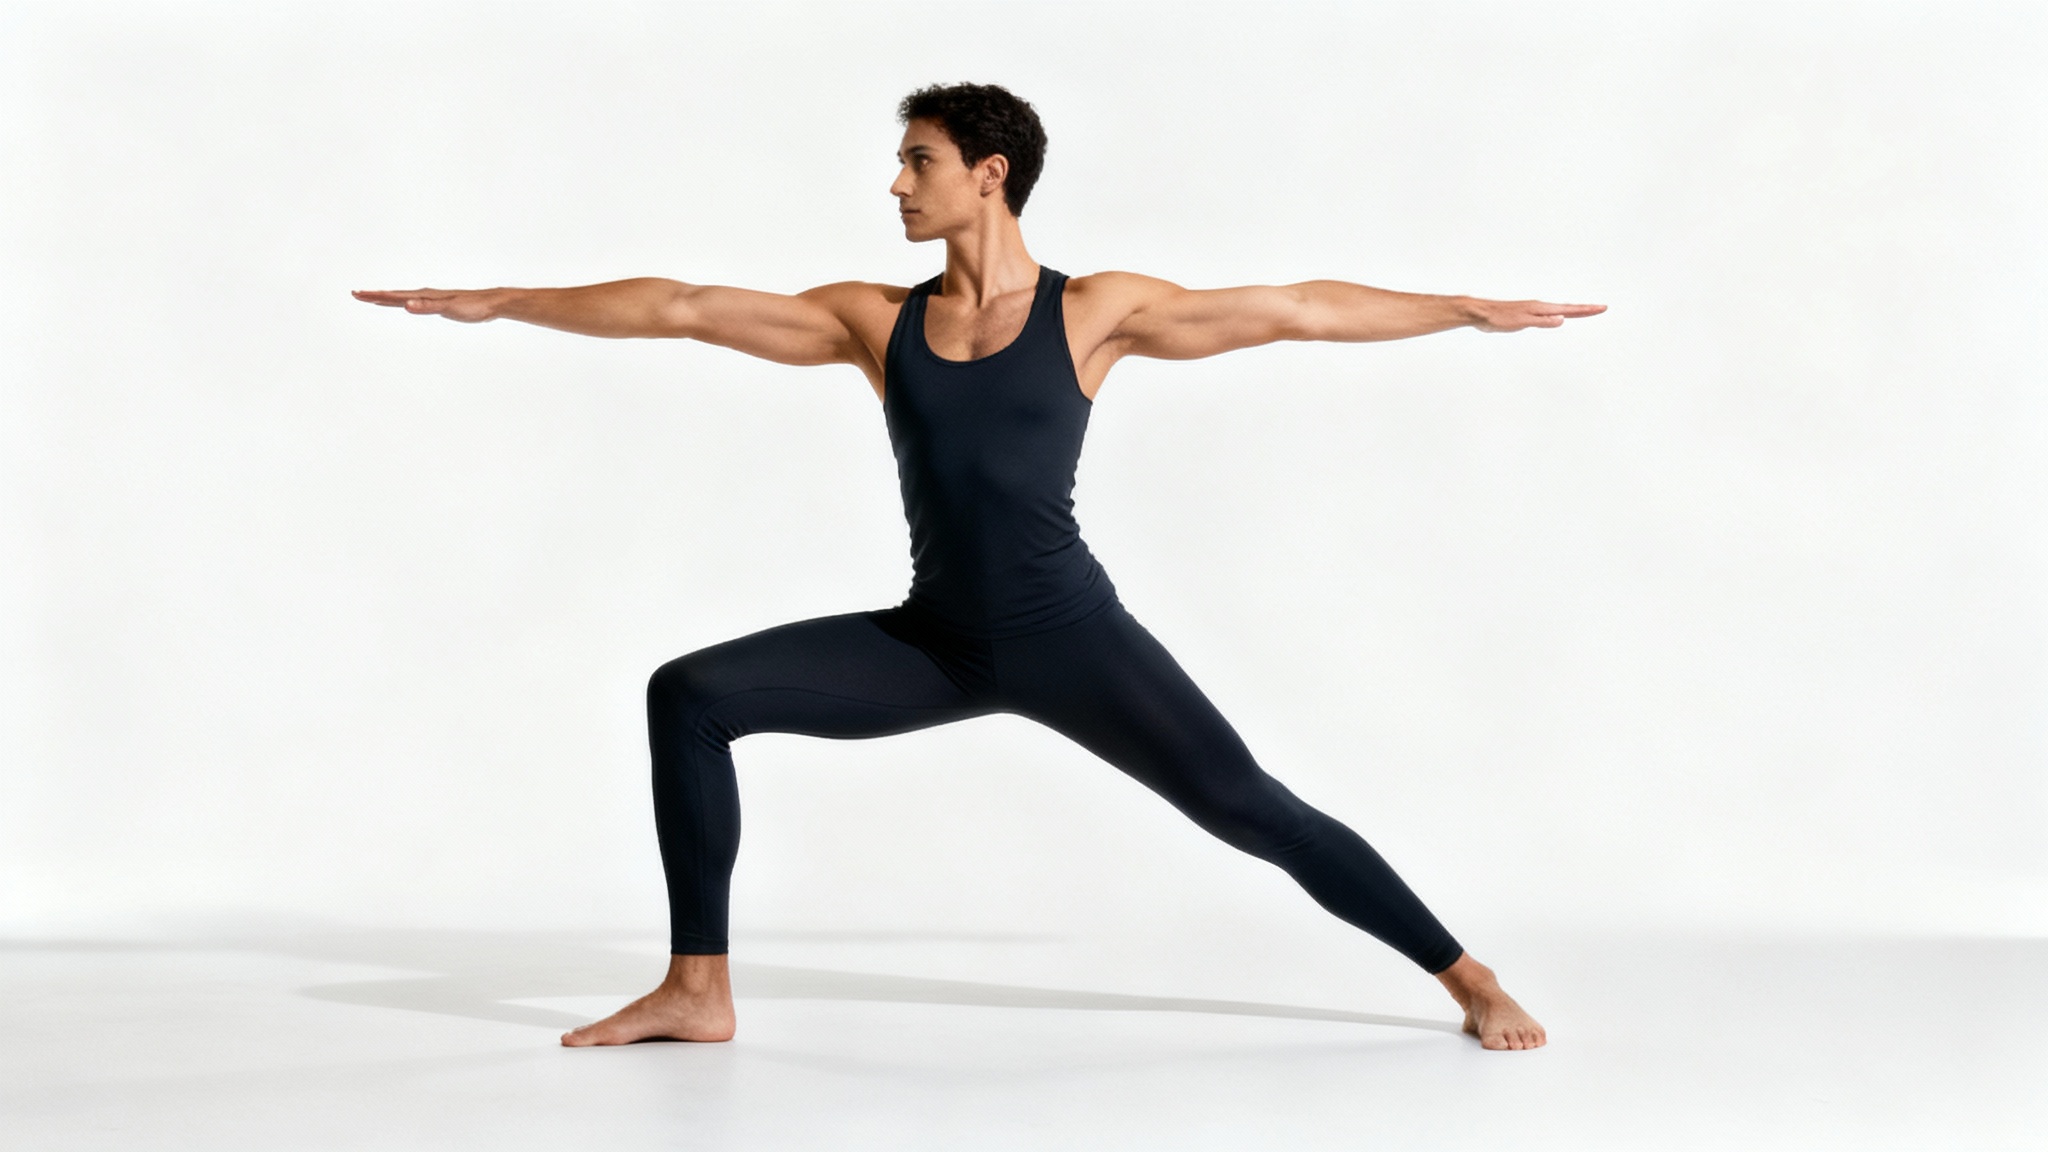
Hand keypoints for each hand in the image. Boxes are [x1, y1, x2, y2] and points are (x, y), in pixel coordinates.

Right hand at [351, 288, 502, 322]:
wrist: (491, 303)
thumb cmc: (472, 306)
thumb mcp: (449, 308)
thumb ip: (427, 307)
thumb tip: (406, 305)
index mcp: (424, 295)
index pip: (394, 296)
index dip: (375, 296)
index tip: (357, 294)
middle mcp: (425, 295)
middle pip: (394, 295)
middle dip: (374, 296)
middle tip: (355, 294)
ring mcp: (431, 299)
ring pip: (403, 298)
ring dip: (386, 299)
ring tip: (372, 298)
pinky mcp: (439, 305)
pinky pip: (415, 303)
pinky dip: (404, 303)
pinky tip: (403, 305)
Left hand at [1464, 299, 1606, 332]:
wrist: (1480, 313)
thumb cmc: (1499, 318)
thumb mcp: (1522, 322)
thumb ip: (1542, 322)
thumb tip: (1561, 320)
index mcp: (1541, 308)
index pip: (1569, 309)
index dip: (1586, 310)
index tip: (1601, 308)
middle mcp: (1540, 307)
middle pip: (1568, 308)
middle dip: (1585, 309)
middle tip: (1601, 308)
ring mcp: (1533, 310)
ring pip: (1559, 310)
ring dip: (1574, 311)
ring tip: (1585, 312)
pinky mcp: (1526, 315)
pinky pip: (1549, 314)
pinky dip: (1559, 315)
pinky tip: (1557, 318)